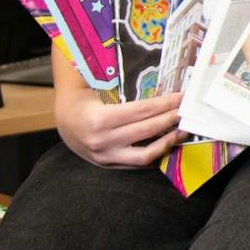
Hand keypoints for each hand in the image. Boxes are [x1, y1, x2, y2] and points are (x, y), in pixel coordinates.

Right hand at [55, 82, 187, 167]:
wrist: (64, 121)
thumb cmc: (85, 101)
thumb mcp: (99, 90)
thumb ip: (126, 90)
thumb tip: (159, 84)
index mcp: (100, 119)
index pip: (142, 111)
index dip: (165, 104)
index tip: (181, 98)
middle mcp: (103, 140)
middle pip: (147, 130)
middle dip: (170, 119)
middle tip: (186, 111)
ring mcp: (106, 156)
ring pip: (145, 154)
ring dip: (167, 142)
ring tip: (181, 131)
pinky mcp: (109, 165)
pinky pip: (137, 164)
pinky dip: (154, 154)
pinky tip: (165, 144)